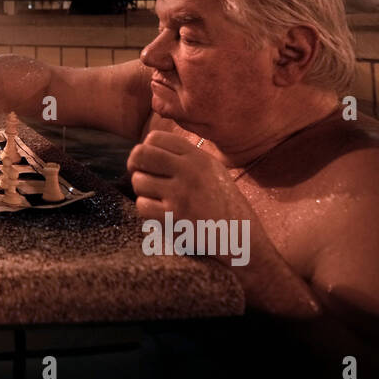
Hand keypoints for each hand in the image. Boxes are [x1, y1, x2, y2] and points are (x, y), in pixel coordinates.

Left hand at [126, 131, 257, 263]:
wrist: (242, 239)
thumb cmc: (223, 206)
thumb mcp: (212, 171)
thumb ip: (184, 158)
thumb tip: (146, 149)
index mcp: (198, 157)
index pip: (154, 138)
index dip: (146, 150)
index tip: (150, 164)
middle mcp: (190, 170)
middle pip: (140, 154)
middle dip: (135, 166)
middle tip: (143, 178)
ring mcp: (181, 193)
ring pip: (138, 181)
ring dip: (143, 192)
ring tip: (159, 200)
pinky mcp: (174, 216)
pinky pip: (142, 205)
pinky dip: (148, 211)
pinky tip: (162, 215)